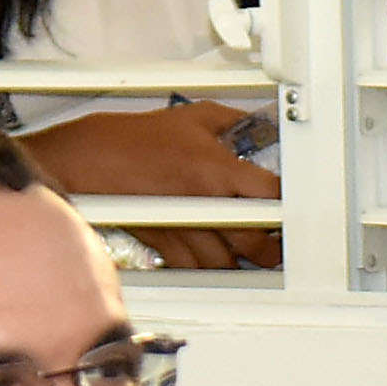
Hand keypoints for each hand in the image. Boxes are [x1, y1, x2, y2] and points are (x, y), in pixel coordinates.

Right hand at [16, 103, 281, 272]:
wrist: (93, 159)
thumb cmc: (136, 139)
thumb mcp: (193, 116)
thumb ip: (231, 120)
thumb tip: (257, 122)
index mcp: (217, 171)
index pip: (270, 195)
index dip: (289, 203)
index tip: (293, 204)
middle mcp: (205, 205)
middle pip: (256, 241)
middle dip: (273, 246)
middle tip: (279, 241)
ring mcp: (185, 229)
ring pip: (228, 263)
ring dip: (242, 261)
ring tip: (250, 253)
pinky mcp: (166, 244)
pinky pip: (197, 269)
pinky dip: (210, 268)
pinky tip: (216, 259)